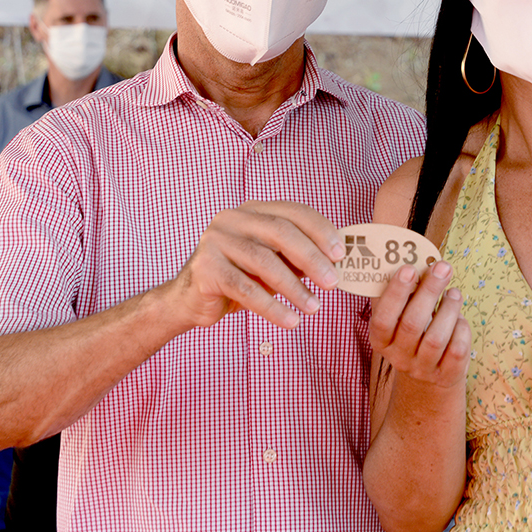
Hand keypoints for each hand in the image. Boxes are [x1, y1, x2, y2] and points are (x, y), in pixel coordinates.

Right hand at [171, 201, 342, 330]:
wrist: (190, 300)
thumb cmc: (238, 279)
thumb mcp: (270, 264)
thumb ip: (295, 258)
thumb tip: (336, 264)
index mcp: (252, 211)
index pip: (293, 212)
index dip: (320, 230)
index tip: (341, 254)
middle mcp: (232, 219)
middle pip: (280, 232)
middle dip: (311, 258)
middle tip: (333, 283)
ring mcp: (216, 241)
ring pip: (264, 262)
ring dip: (294, 287)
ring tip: (314, 307)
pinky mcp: (205, 268)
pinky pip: (245, 289)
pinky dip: (272, 307)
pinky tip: (290, 320)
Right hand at [369, 262, 470, 388]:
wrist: (430, 374)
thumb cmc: (414, 331)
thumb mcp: (401, 316)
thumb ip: (401, 292)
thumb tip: (407, 257)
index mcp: (381, 340)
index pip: (382, 319)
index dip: (395, 294)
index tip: (409, 268)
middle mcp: (398, 358)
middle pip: (411, 325)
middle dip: (428, 292)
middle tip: (442, 267)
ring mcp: (422, 369)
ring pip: (436, 338)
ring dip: (448, 309)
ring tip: (454, 293)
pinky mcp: (446, 376)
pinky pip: (456, 351)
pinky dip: (461, 329)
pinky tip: (459, 317)